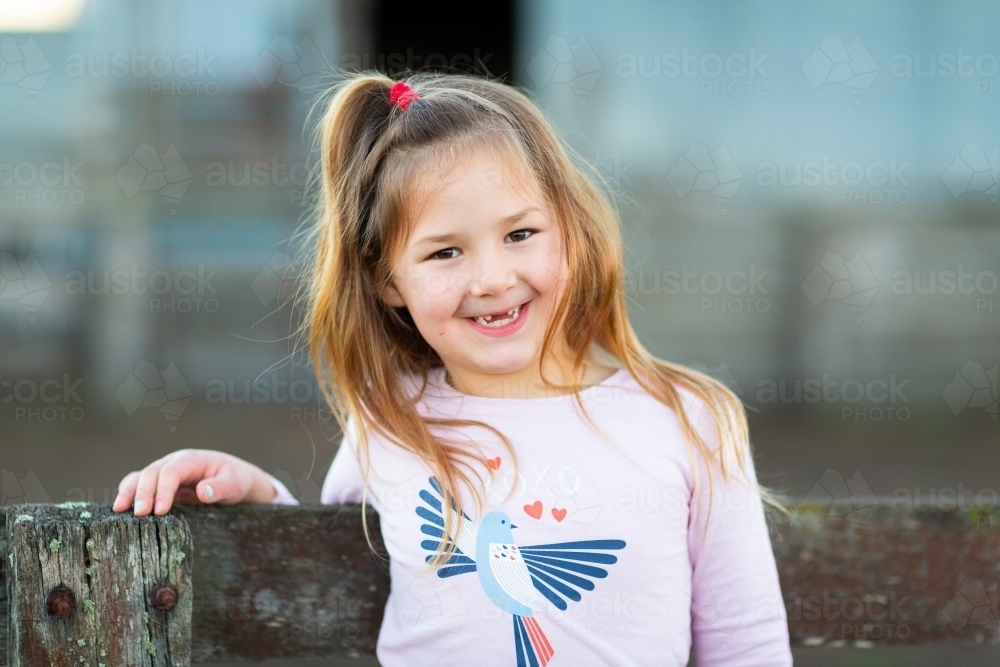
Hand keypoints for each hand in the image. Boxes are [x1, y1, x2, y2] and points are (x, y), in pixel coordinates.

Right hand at [112, 449, 276, 515]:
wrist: (235, 480)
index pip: (171, 471)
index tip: (160, 510)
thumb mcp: (235, 484)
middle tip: (140, 515)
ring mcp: (165, 472)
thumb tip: (202, 492)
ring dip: (129, 492)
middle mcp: (174, 463)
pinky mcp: (160, 484)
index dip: (163, 489)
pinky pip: (139, 485)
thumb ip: (221, 487)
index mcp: (192, 460)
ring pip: (140, 477)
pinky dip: (128, 494)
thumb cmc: (236, 481)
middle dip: (143, 493)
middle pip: (152, 473)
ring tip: (119, 511)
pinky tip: (120, 510)